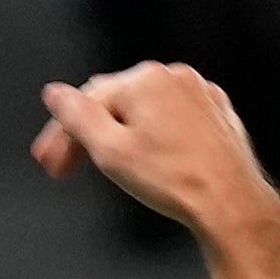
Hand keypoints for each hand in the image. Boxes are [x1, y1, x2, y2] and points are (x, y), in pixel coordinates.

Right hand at [31, 63, 279, 243]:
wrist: (230, 201)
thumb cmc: (173, 179)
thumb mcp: (109, 150)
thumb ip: (76, 117)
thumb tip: (55, 93)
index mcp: (143, 80)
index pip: (87, 102)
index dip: (62, 134)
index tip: (49, 162)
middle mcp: (173, 77)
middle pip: (115, 101)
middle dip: (88, 133)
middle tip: (67, 167)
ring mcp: (199, 92)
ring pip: (145, 108)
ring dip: (120, 133)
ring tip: (108, 165)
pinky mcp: (216, 112)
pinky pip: (173, 117)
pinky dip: (154, 134)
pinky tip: (149, 158)